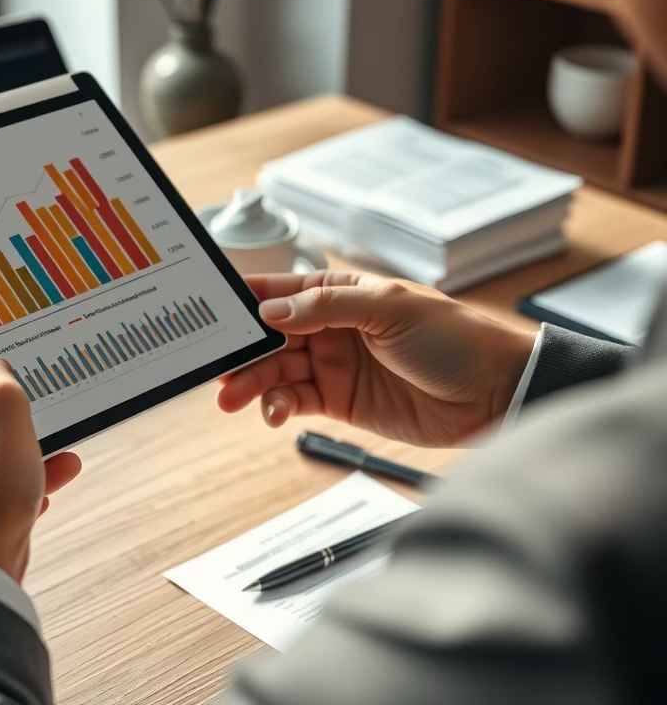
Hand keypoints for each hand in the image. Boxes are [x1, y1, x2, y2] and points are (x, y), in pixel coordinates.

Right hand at [217, 271, 534, 445]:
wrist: (494, 392)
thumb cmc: (453, 337)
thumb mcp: (389, 309)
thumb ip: (324, 309)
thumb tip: (270, 310)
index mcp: (339, 293)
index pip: (280, 290)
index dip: (244, 299)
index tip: (209, 310)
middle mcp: (330, 327)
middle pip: (269, 336)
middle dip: (239, 351)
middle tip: (214, 369)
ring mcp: (333, 365)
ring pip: (276, 371)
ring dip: (251, 383)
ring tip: (230, 399)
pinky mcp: (340, 401)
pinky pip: (295, 401)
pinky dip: (278, 407)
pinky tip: (273, 413)